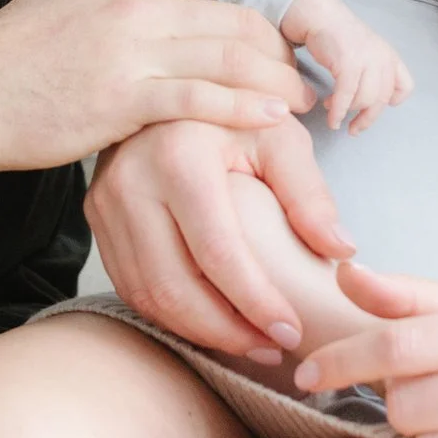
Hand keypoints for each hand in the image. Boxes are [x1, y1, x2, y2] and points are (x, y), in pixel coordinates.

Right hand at [0, 0, 316, 171]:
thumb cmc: (17, 45)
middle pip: (236, 13)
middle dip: (283, 43)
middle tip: (306, 65)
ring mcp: (132, 49)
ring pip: (229, 55)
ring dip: (276, 80)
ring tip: (302, 101)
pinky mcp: (125, 99)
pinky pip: (201, 100)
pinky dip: (244, 109)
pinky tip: (271, 119)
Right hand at [86, 117, 355, 359]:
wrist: (173, 89)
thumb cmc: (235, 113)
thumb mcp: (279, 137)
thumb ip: (310, 194)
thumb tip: (341, 251)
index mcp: (178, 156)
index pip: (217, 254)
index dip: (256, 303)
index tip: (291, 331)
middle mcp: (130, 181)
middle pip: (174, 287)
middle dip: (226, 332)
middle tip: (271, 348)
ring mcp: (105, 201)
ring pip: (146, 294)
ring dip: (198, 331)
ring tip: (247, 341)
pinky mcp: (96, 216)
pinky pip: (129, 284)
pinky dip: (170, 313)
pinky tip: (210, 320)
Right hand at [280, 0, 413, 133]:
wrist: (321, 17)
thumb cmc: (340, 37)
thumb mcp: (367, 52)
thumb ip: (375, 72)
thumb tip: (373, 101)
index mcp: (390, 56)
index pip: (405, 86)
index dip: (393, 101)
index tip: (377, 108)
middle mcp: (383, 58)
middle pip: (381, 100)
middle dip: (366, 119)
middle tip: (354, 129)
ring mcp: (367, 60)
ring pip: (364, 100)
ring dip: (348, 112)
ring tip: (334, 111)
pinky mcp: (348, 63)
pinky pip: (346, 97)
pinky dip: (338, 112)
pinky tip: (331, 117)